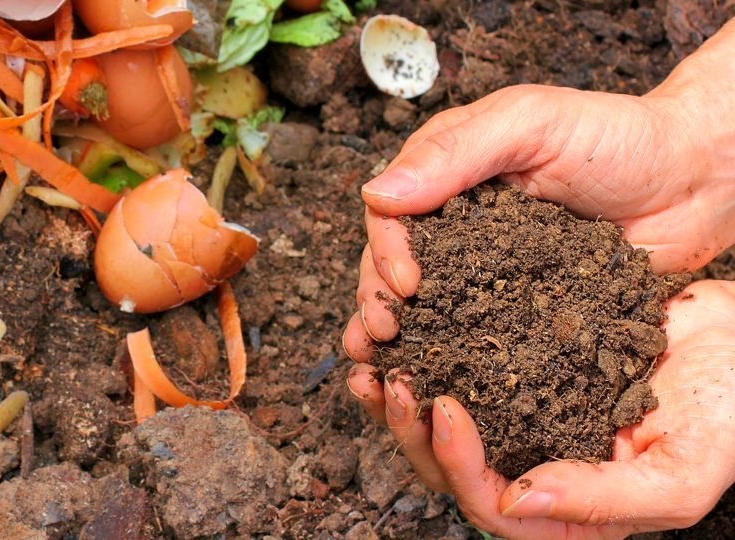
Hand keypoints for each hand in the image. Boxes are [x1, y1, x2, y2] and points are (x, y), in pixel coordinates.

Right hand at [343, 19, 734, 358]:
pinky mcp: (517, 307)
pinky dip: (449, 358)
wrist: (695, 181)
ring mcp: (485, 268)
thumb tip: (376, 194)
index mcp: (446, 173)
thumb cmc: (618, 137)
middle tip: (384, 334)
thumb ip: (456, 153)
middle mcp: (456, 224)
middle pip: (394, 265)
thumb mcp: (531, 124)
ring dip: (400, 337)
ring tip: (385, 369)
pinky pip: (475, 333)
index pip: (391, 213)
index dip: (386, 250)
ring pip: (425, 305)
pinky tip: (432, 383)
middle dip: (379, 300)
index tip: (405, 283)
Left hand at [347, 280, 734, 537]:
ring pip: (442, 424)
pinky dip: (426, 353)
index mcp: (570, 509)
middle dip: (410, 429)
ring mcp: (524, 419)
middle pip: (451, 469)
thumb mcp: (683, 472)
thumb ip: (604, 499)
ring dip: (401, 396)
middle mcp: (536, 467)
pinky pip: (458, 369)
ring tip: (373, 358)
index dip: (457, 463)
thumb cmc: (729, 410)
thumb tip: (516, 499)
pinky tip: (402, 329)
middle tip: (389, 379)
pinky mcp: (517, 371)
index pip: (492, 506)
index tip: (443, 406)